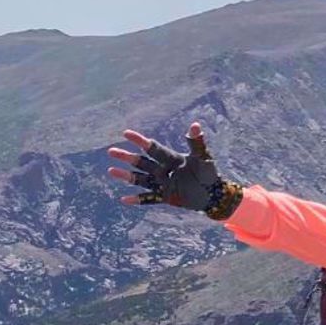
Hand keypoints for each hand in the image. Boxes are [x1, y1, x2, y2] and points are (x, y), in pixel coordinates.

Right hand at [107, 122, 242, 219]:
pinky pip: (149, 198)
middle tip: (111, 151)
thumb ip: (197, 143)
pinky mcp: (165, 197)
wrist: (215, 194)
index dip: (140, 141)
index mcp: (171, 158)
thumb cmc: (209, 173)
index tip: (126, 133)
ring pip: (140, 179)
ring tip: (111, 170)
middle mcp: (163, 170)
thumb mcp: (203, 157)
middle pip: (142, 162)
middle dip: (127, 157)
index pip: (153, 148)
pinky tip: (123, 199)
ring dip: (126, 176)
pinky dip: (137, 199)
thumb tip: (195, 125)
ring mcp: (162, 184)